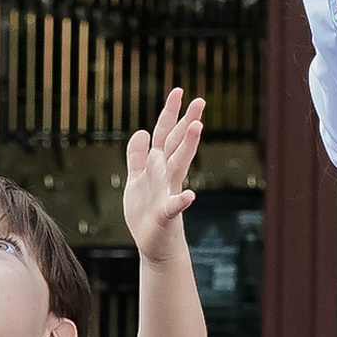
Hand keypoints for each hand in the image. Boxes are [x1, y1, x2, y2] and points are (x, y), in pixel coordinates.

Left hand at [122, 89, 205, 260]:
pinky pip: (173, 206)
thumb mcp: (136, 179)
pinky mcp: (165, 214)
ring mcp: (168, 193)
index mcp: (158, 166)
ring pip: (178, 166)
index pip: (166, 135)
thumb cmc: (146, 212)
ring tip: (196, 127)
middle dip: (188, 122)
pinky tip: (189, 195)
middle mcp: (167, 176)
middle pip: (177, 144)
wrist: (153, 245)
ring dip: (188, 147)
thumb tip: (142, 131)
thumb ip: (137, 156)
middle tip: (200, 100)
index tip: (179, 91)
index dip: (170, 113)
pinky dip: (181, 201)